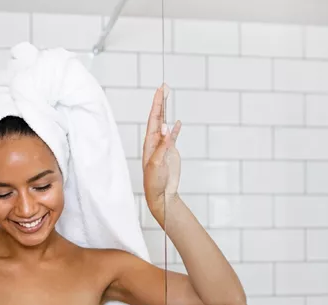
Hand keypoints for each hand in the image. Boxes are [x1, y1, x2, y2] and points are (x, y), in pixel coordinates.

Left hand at [143, 84, 181, 219]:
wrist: (160, 194)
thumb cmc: (154, 181)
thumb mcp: (157, 163)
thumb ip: (162, 146)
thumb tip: (167, 128)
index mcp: (150, 142)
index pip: (154, 119)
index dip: (157, 104)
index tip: (160, 91)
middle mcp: (155, 141)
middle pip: (159, 117)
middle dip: (161, 102)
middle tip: (164, 87)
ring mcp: (163, 146)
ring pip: (166, 124)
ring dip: (167, 112)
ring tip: (168, 98)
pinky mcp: (170, 152)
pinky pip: (173, 137)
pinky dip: (175, 128)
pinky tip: (177, 122)